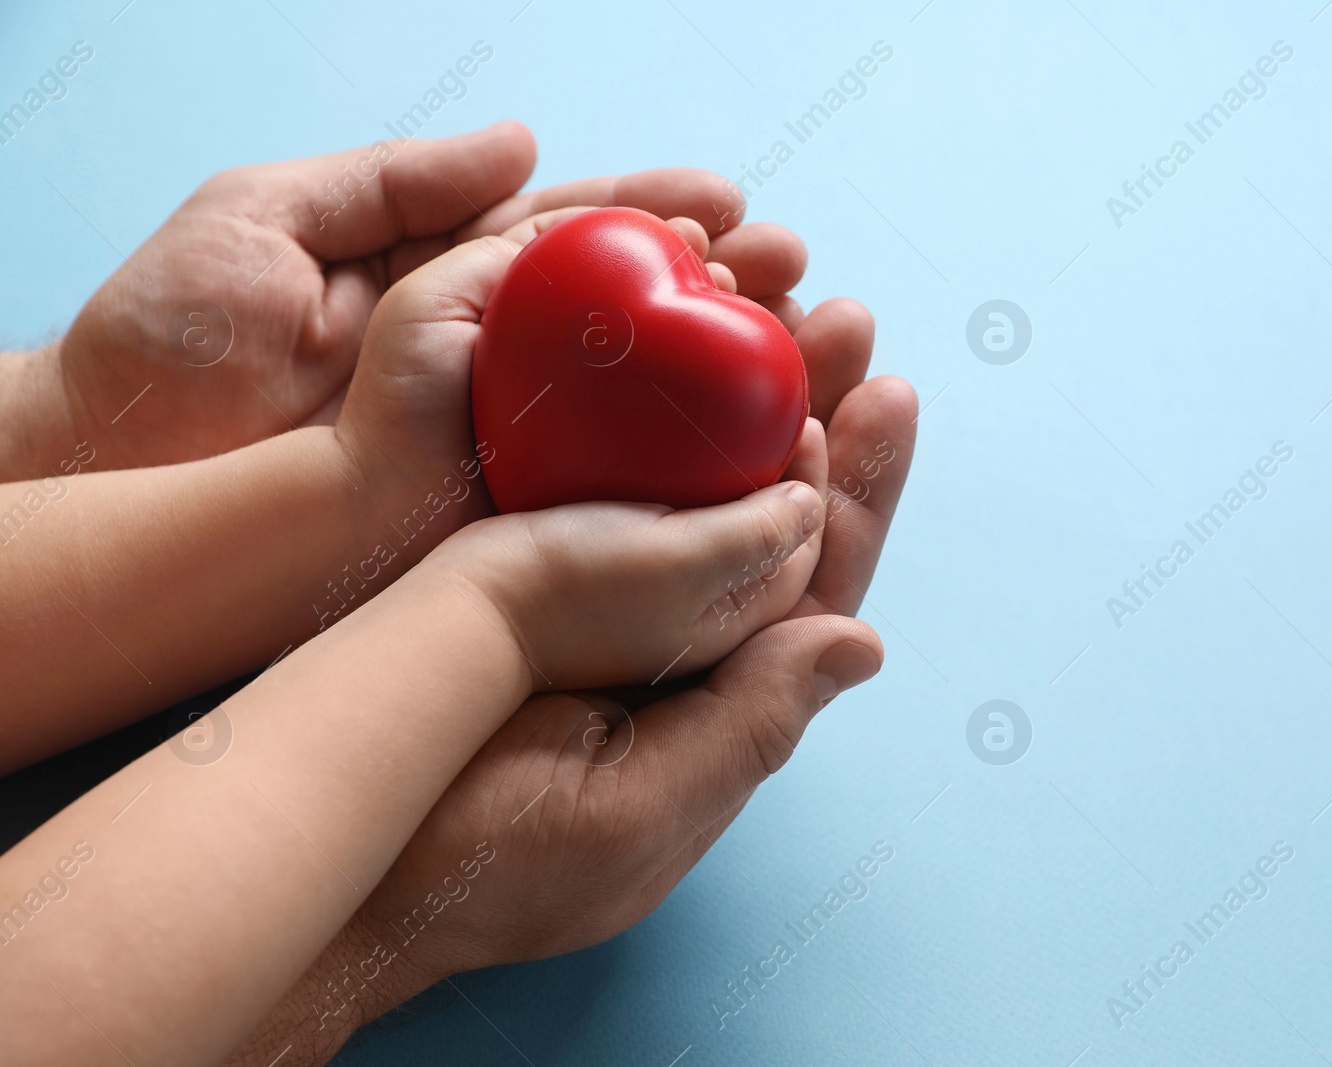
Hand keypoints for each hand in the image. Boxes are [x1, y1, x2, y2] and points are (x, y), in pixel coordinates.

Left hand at [13, 121, 814, 475]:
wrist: (116, 469)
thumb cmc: (171, 336)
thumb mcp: (268, 216)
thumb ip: (398, 180)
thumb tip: (521, 143)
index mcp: (441, 279)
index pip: (575, 240)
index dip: (658, 222)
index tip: (735, 210)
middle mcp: (485, 359)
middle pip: (630, 322)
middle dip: (723, 297)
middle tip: (802, 279)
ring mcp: (491, 435)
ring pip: (632, 405)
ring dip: (724, 380)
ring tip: (804, 350)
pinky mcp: (481, 507)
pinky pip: (590, 483)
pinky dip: (671, 468)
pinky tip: (743, 449)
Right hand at [227, 300, 915, 1064]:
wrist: (319, 844)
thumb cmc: (472, 861)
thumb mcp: (631, 815)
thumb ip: (750, 729)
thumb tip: (864, 642)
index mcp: (713, 707)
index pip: (815, 591)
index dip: (859, 497)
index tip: (886, 396)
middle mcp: (671, 652)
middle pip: (770, 521)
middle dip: (813, 417)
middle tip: (843, 318)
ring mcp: (599, 611)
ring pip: (695, 484)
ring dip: (738, 399)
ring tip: (773, 303)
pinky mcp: (524, 577)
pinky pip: (608, 480)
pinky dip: (644, 411)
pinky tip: (659, 350)